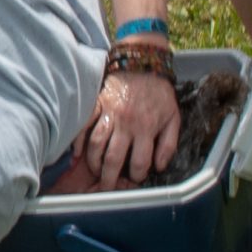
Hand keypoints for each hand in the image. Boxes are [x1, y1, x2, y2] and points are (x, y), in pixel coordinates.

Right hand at [79, 67, 179, 186]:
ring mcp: (109, 113)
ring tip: (95, 171)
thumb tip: (160, 166)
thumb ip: (168, 144)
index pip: (140, 162)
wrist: (143, 64)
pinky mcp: (97, 104)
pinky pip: (84, 125)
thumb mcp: (173, 118)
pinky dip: (79, 140)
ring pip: (96, 144)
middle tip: (107, 187)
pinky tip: (77, 153)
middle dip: (109, 178)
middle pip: (113, 158)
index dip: (138, 175)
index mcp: (146, 128)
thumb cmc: (159, 93)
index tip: (136, 178)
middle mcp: (126, 124)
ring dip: (93, 162)